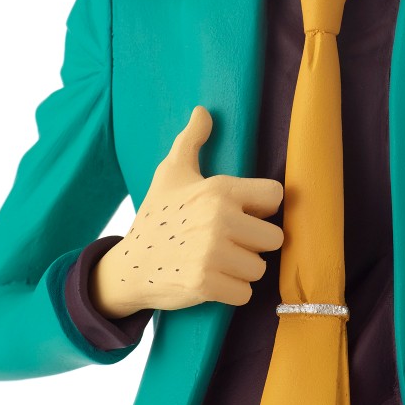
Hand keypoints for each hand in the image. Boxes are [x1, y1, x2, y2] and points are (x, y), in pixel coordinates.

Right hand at [89, 106, 283, 316]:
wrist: (129, 266)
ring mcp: (212, 253)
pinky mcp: (206, 284)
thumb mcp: (171, 173)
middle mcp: (218, 219)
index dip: (261, 208)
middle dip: (253, 244)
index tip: (244, 214)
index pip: (275, 196)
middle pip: (273, 238)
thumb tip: (203, 110)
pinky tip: (213, 280)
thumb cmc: (156, 216)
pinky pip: (245, 293)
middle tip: (228, 243)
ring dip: (243, 269)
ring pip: (260, 268)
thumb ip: (191, 140)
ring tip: (218, 261)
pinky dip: (232, 292)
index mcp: (218, 189)